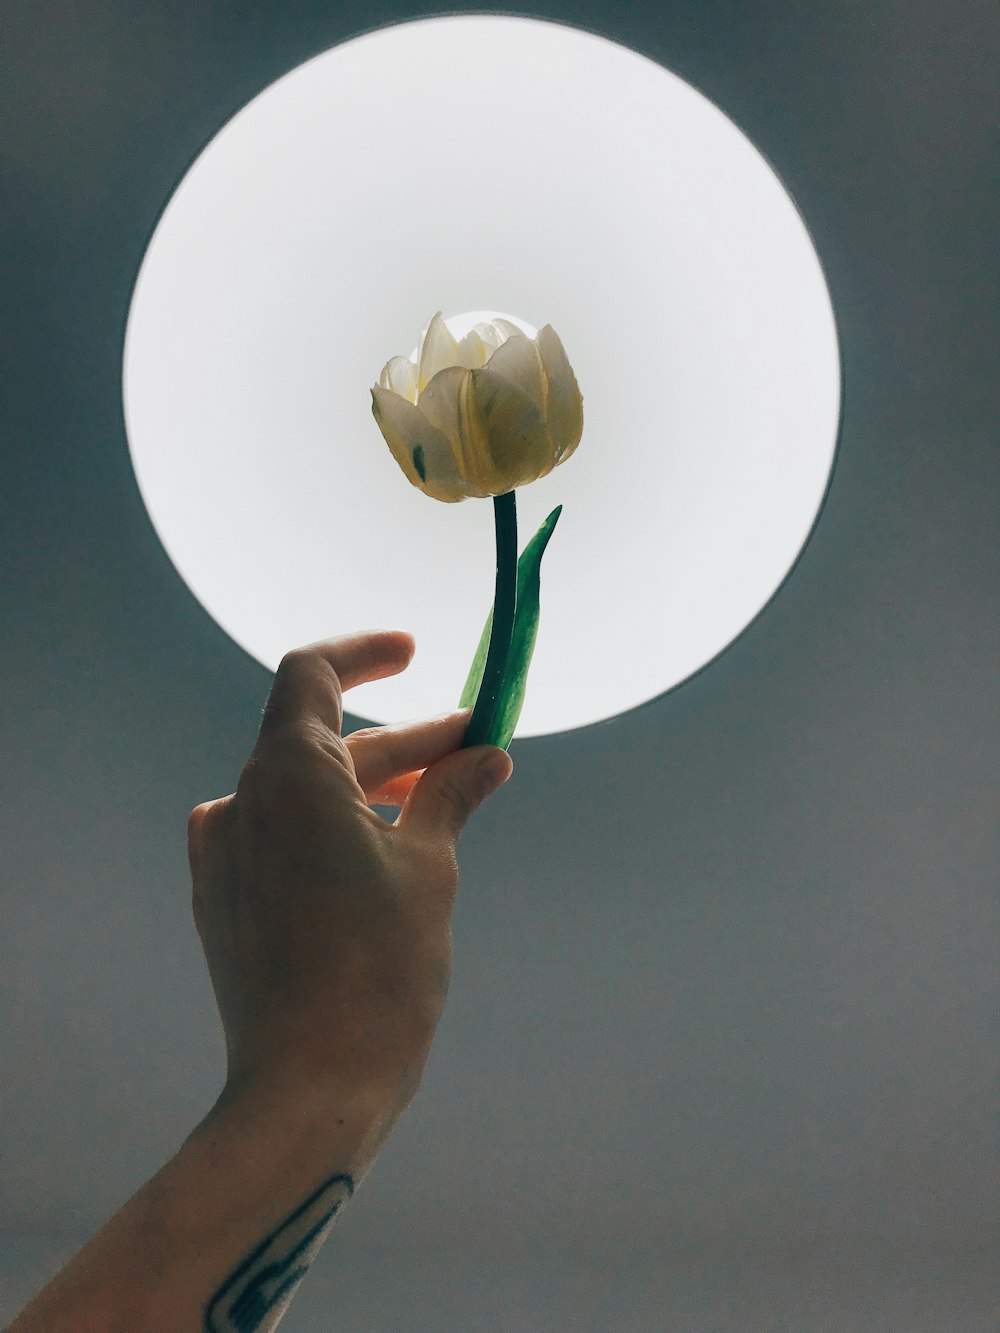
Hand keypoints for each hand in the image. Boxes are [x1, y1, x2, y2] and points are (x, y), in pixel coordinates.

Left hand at [186, 630, 512, 1118]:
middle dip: (404, 740)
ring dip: (374, 786)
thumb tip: (486, 757)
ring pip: (308, 792)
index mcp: (287, 775)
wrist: (308, 1088)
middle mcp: (242, 801)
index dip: (365, 653)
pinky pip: (284, 835)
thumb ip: (450, 795)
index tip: (414, 652)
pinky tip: (390, 848)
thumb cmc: (380, 969)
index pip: (311, 674)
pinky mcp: (223, 900)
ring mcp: (224, 854)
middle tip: (475, 746)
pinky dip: (337, 826)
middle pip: (325, 740)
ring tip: (446, 797)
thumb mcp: (430, 868)